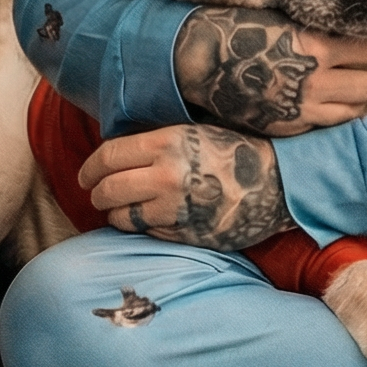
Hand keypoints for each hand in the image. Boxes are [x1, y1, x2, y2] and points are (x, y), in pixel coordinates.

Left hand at [81, 124, 287, 252]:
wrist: (280, 181)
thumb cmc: (237, 152)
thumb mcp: (195, 133)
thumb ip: (156, 143)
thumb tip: (114, 155)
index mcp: (167, 144)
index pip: (107, 157)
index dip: (90, 169)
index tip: (87, 176)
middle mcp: (166, 176)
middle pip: (107, 190)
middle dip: (99, 194)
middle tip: (102, 195)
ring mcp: (175, 208)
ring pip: (122, 217)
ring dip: (119, 215)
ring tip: (128, 210)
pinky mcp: (185, 233)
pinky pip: (148, 233)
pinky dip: (145, 228)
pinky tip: (157, 219)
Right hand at [174, 6, 366, 135]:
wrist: (199, 61)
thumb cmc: (238, 28)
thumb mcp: (284, 17)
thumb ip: (317, 27)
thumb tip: (346, 25)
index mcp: (318, 47)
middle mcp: (316, 80)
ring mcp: (303, 107)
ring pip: (350, 109)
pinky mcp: (288, 125)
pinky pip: (325, 123)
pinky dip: (342, 117)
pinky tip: (348, 112)